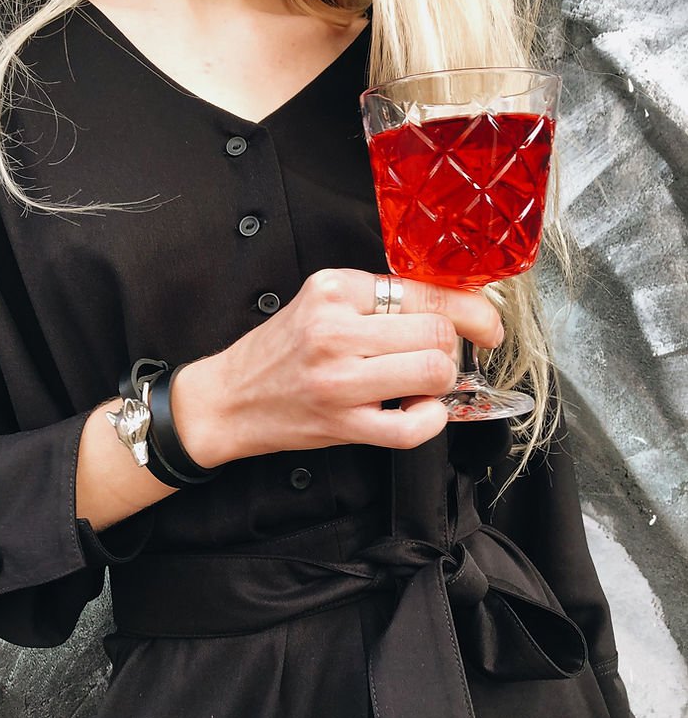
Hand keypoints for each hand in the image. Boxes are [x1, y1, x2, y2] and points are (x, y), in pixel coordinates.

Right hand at [173, 268, 502, 467]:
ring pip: (433, 372)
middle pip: (437, 332)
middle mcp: (335, 330)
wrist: (229, 398)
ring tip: (421, 383)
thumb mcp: (321, 303)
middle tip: (437, 357)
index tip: (488, 324)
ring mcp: (338, 380)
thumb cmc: (279, 351)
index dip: (471, 309)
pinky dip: (430, 420)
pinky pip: (411, 427)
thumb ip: (378, 300)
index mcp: (334, 290)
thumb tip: (453, 308)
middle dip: (449, 348)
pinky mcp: (341, 424)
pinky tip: (420, 411)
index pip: (424, 291)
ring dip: (441, 381)